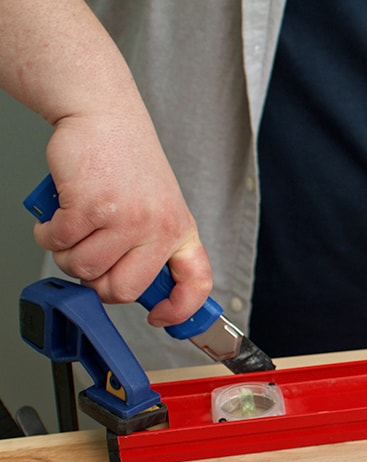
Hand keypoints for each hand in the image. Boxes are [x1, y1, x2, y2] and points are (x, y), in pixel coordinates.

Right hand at [33, 107, 212, 327]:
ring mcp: (126, 219)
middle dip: (97, 283)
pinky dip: (48, 233)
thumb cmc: (127, 162)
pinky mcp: (90, 208)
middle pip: (123, 291)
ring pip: (83, 270)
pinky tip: (58, 214)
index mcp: (180, 230)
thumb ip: (151, 246)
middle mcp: (158, 228)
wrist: (104, 116)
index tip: (160, 317)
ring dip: (66, 254)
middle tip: (92, 258)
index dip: (180, 309)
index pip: (196, 282)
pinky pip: (58, 244)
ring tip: (74, 227)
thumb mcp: (159, 206)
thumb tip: (133, 289)